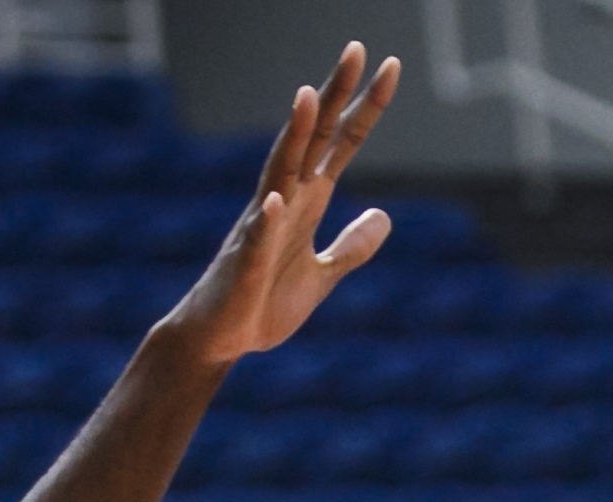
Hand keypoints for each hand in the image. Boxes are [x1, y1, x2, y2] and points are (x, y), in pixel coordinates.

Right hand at [165, 45, 396, 367]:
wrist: (221, 339)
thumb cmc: (264, 303)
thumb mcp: (322, 275)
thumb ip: (351, 246)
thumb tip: (383, 216)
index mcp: (308, 201)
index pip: (342, 143)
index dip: (367, 108)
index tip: (391, 68)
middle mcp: (285, 200)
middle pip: (313, 138)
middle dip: (334, 95)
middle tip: (357, 50)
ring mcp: (262, 227)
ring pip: (280, 171)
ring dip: (294, 136)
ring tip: (307, 96)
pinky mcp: (245, 264)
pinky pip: (256, 238)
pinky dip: (267, 219)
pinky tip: (275, 200)